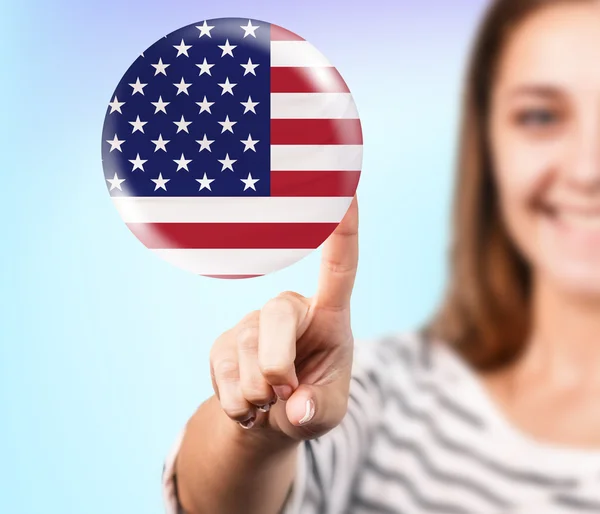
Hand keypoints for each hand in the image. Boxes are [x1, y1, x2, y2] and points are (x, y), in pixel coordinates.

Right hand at [209, 196, 358, 439]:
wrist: (271, 419)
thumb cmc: (310, 403)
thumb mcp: (327, 412)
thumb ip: (319, 409)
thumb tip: (295, 409)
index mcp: (329, 316)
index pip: (339, 267)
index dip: (343, 229)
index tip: (347, 186)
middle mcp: (290, 309)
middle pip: (277, 315)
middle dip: (277, 366)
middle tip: (283, 394)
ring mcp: (253, 323)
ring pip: (247, 350)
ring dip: (258, 393)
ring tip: (268, 403)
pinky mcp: (224, 342)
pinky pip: (223, 371)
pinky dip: (237, 402)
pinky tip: (248, 405)